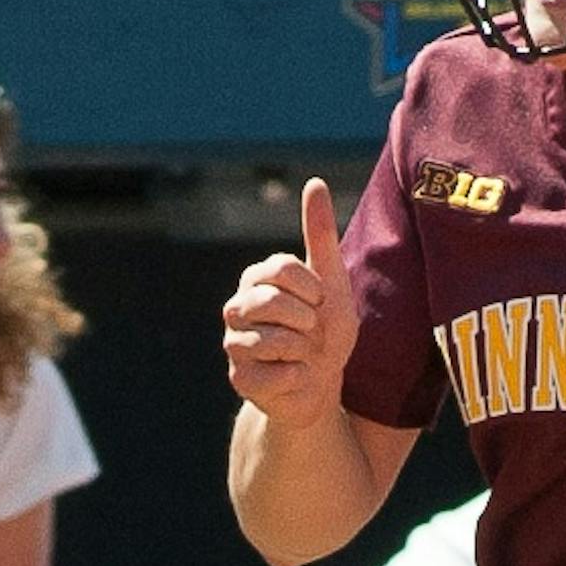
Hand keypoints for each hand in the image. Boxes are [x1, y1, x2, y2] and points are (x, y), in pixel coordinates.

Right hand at [223, 178, 358, 427]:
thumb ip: (320, 232)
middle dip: (305, 318)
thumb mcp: (331, 280)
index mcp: (256, 279)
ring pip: (269, 340)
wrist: (323, 383)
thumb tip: (315, 181)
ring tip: (303, 352)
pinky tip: (296, 374)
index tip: (320, 301)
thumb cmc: (325, 329)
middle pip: (270, 301)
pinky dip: (297, 375)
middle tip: (311, 329)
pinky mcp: (239, 379)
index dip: (312, 288)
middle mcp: (236, 307)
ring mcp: (233, 344)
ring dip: (301, 348)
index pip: (282, 268)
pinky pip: (273, 374)